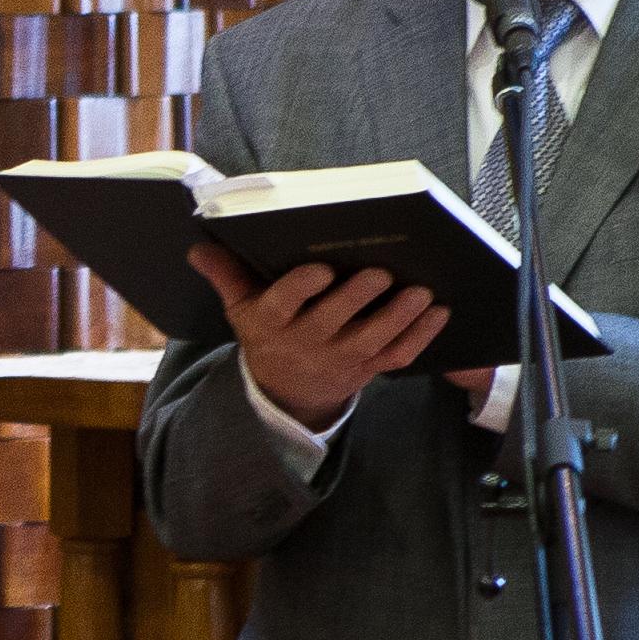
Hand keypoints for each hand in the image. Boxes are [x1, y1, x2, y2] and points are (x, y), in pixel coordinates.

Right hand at [187, 243, 443, 431]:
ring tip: (422, 292)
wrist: (288, 390)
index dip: (303, 287)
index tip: (322, 269)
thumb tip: (199, 249)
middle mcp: (306, 343)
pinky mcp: (368, 369)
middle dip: (357, 298)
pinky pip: (397, 356)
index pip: (284, 303)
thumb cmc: (269, 334)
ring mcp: (340, 359)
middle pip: (331, 322)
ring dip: (399, 317)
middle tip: (381, 273)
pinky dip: (421, 337)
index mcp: (272, 322)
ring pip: (371, 340)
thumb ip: (227, 275)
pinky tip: (440, 313)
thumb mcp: (242, 308)